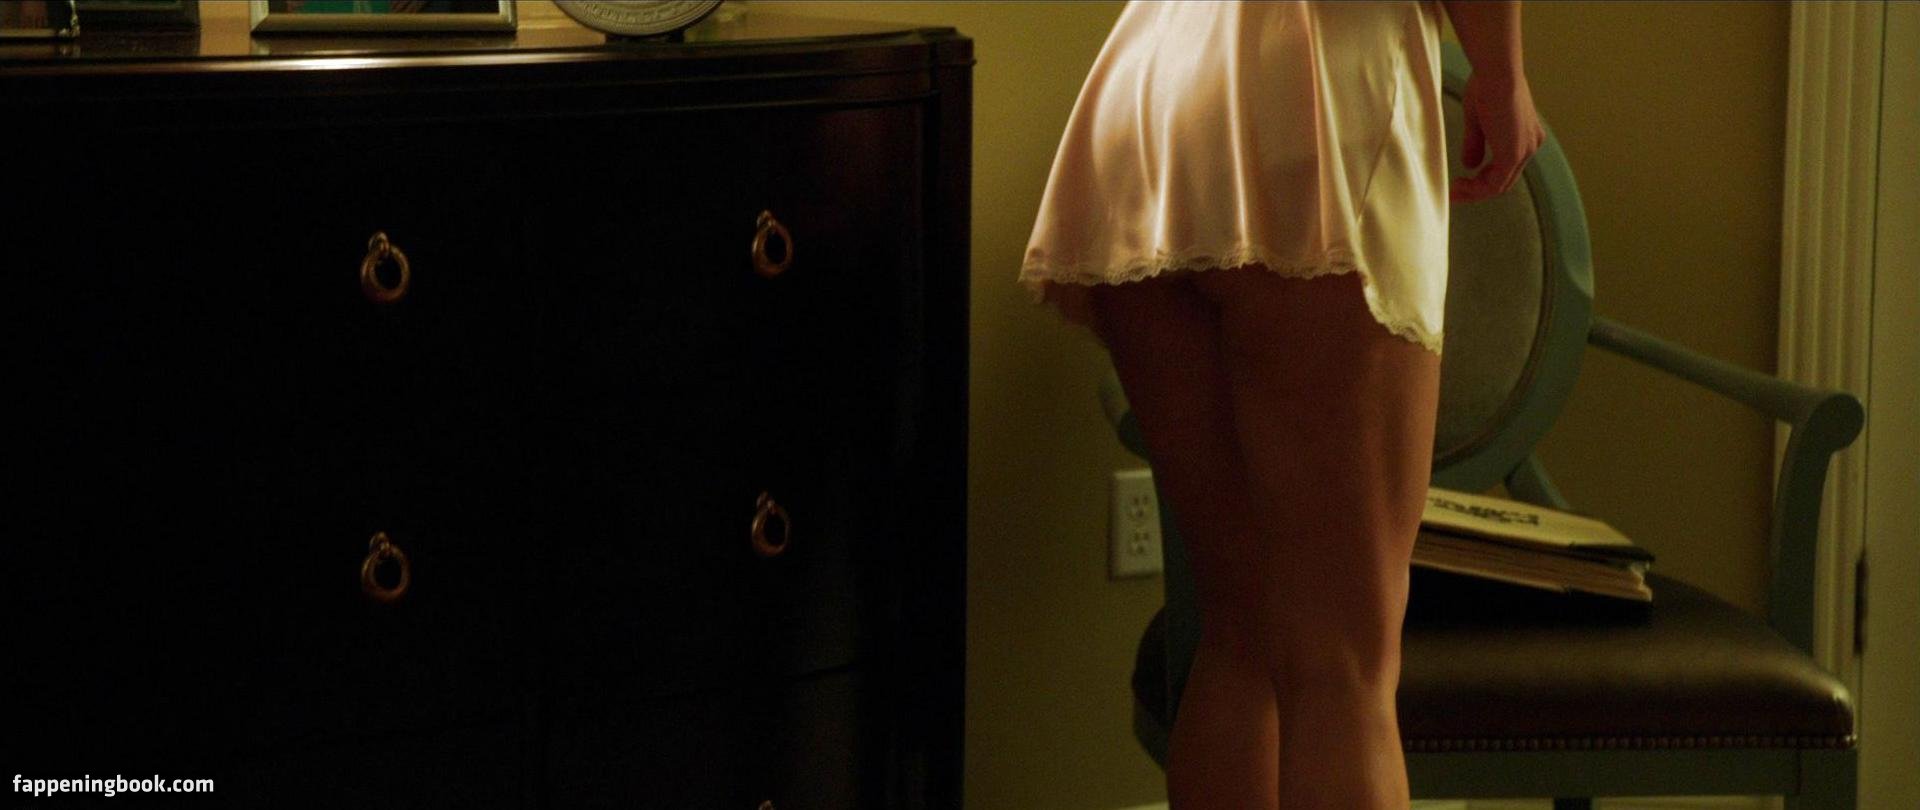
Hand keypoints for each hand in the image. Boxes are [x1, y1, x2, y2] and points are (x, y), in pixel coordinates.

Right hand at [1450, 70, 1544, 203]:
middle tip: (1455, 192)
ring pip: (1500, 185)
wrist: (1497, 73)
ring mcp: (1525, 151)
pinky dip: (1476, 189)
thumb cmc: (1488, 84)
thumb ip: (1475, 144)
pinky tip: (1460, 186)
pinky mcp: (1513, 155)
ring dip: (1475, 192)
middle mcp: (1531, 144)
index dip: (1483, 178)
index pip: (1507, 166)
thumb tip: (1470, 165)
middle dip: (1478, 189)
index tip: (1462, 181)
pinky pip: (1495, 184)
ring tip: (1455, 191)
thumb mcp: (1478, 119)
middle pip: (1505, 179)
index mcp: (1527, 134)